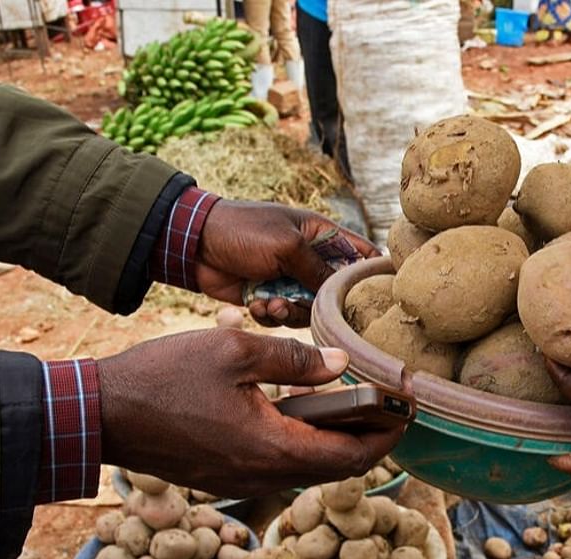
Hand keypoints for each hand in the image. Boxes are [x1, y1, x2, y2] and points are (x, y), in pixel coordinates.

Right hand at [97, 329, 404, 495]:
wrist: (100, 414)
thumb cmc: (164, 378)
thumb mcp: (235, 352)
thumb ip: (294, 360)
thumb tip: (339, 364)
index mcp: (274, 450)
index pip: (354, 455)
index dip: (388, 433)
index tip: (408, 406)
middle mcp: (264, 477)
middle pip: (338, 467)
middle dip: (371, 437)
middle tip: (389, 403)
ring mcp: (244, 482)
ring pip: (310, 467)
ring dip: (337, 439)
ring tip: (354, 400)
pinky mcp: (227, 476)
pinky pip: (282, 464)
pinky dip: (305, 441)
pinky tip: (304, 407)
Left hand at [196, 201, 380, 326]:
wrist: (194, 243)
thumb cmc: (243, 231)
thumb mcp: (287, 246)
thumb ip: (318, 269)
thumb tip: (342, 293)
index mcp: (321, 235)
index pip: (361, 254)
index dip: (372, 274)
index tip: (375, 297)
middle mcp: (310, 259)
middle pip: (337, 291)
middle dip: (323, 305)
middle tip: (305, 305)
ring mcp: (289, 279)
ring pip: (310, 310)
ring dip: (291, 313)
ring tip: (271, 305)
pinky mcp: (269, 297)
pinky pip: (283, 316)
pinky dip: (271, 316)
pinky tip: (256, 305)